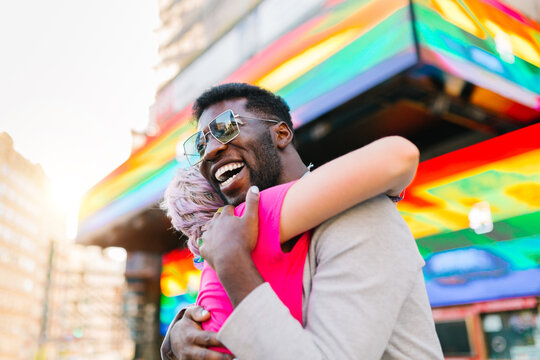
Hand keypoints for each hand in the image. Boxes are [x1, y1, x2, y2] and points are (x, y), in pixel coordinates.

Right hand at [162, 306, 233, 359]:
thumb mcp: (189, 314)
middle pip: (206, 356)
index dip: (220, 340)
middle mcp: (189, 350)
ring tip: (235, 359)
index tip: (231, 339)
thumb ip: (197, 311)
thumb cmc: (188, 324)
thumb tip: (207, 314)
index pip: (207, 338)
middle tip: (236, 354)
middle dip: (222, 357)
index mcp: (190, 336)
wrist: (174, 340)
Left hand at [199, 186, 263, 306]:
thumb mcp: (252, 219)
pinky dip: (209, 247)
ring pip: (208, 231)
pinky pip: (204, 246)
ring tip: (220, 237)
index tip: (235, 214)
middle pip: (216, 218)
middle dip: (221, 220)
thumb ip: (252, 203)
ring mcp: (207, 238)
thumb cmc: (243, 240)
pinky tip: (213, 250)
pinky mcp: (204, 250)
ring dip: (213, 232)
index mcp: (224, 217)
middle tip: (228, 224)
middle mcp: (213, 225)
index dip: (232, 211)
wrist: (232, 261)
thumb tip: (254, 186)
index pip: (227, 209)